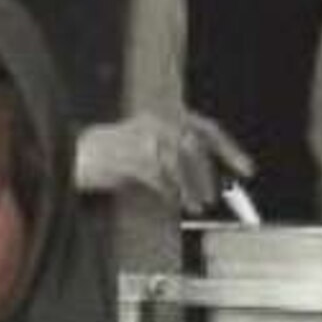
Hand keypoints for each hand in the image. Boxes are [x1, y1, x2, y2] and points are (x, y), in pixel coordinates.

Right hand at [73, 110, 253, 212]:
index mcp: (164, 116)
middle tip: (214, 198)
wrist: (74, 156)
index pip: (206, 129)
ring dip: (191, 189)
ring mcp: (143, 138)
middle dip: (208, 177)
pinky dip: (171, 193)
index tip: (247, 169)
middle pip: (196, 148)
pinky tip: (174, 203)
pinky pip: (161, 178)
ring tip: (195, 205)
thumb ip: (177, 155)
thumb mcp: (148, 146)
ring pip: (181, 165)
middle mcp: (156, 122)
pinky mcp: (131, 157)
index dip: (230, 149)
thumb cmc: (112, 156)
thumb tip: (210, 177)